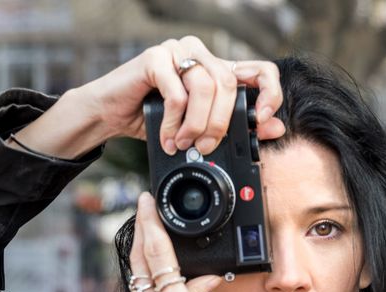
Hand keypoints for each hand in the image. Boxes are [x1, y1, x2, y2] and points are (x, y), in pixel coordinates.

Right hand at [79, 36, 285, 155]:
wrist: (110, 115)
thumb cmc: (154, 119)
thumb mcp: (201, 128)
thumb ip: (238, 126)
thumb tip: (275, 127)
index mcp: (218, 69)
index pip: (261, 70)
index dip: (269, 93)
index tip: (261, 119)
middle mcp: (201, 54)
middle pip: (230, 84)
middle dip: (220, 123)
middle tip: (206, 146)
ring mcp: (178, 51)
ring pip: (206, 87)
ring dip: (197, 124)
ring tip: (184, 143)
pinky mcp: (156, 57)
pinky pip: (177, 92)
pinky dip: (175, 121)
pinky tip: (168, 136)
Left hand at [128, 192, 231, 291]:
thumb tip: (202, 279)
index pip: (160, 256)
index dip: (152, 224)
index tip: (147, 202)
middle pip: (140, 260)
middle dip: (141, 230)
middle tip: (143, 206)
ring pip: (137, 277)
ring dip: (142, 253)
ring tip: (150, 233)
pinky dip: (147, 279)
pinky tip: (157, 272)